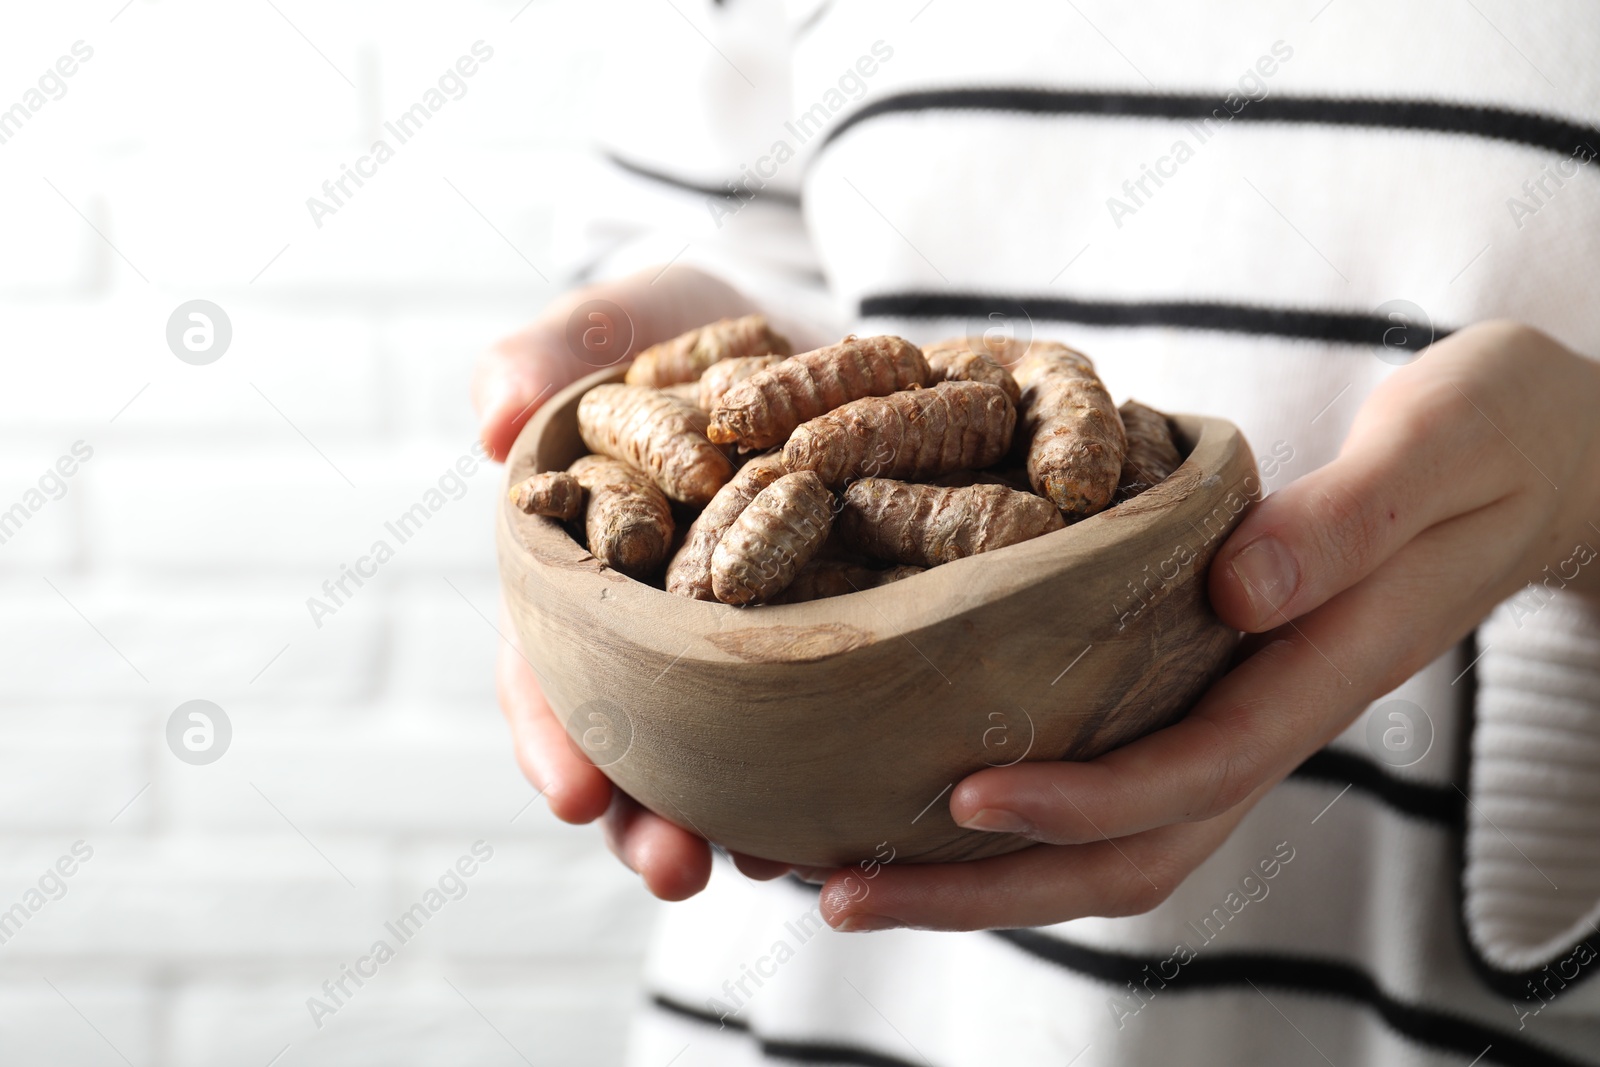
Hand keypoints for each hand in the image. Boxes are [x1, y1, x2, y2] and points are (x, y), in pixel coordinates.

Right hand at [479, 264, 789, 898]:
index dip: (552, 732)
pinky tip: (851, 815)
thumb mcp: (621, 320)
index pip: (545, 667)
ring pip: (725, 752)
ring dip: (736, 819)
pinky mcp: (824, 639)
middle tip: (673, 868)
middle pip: (635, 740)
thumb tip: (491, 420)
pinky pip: (820, 715)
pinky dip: (825, 766)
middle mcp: (651, 629)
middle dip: (645, 814)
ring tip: (767, 867)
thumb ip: (550, 354)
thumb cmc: (683, 327)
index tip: (573, 792)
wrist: (802, 326)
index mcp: (579, 575)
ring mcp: (736, 646)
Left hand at [815, 320, 1599, 931]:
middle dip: (987, 888)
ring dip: (980, 876)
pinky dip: (1015, 817)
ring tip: (842, 870)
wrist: (1542, 462)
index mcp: (1319, 670)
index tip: (961, 797)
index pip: (1192, 771)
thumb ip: (1344, 521)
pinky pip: (1112, 786)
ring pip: (1112, 843)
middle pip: (1129, 853)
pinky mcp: (1209, 693)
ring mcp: (1238, 717)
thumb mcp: (1438, 448)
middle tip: (839, 890)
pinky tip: (916, 796)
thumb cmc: (1493, 440)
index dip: (1081, 801)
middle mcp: (1269, 718)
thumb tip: (1236, 588)